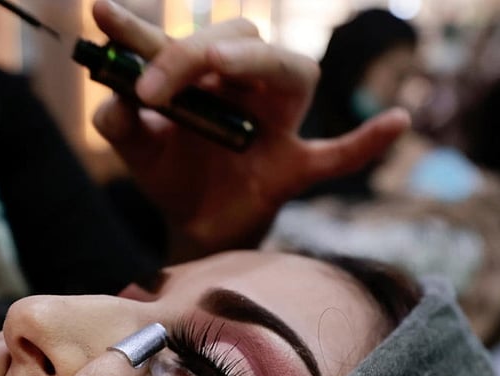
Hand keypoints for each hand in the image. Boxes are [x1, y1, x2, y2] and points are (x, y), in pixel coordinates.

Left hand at [91, 0, 408, 260]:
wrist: (196, 229)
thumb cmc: (172, 176)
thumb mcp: (137, 151)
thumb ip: (121, 126)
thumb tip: (112, 107)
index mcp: (204, 77)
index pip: (177, 42)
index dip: (140, 29)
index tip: (101, 14)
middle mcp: (245, 87)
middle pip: (240, 41)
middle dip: (192, 53)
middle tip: (151, 86)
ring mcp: (276, 125)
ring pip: (294, 74)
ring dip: (262, 64)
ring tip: (223, 63)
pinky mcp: (294, 167)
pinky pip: (336, 155)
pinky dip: (365, 142)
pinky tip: (398, 122)